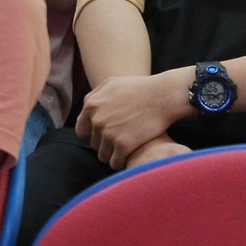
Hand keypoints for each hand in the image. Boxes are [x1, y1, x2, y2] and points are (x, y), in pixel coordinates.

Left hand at [75, 68, 190, 168]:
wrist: (163, 95)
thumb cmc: (140, 88)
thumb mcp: (112, 83)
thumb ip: (95, 96)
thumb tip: (86, 108)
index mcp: (91, 105)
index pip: (82, 130)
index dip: (94, 133)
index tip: (106, 134)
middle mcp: (97, 120)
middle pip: (94, 144)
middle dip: (105, 143)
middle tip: (121, 139)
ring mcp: (109, 133)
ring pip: (103, 155)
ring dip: (113, 154)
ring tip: (126, 148)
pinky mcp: (123, 145)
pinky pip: (115, 162)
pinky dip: (122, 161)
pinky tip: (131, 155)